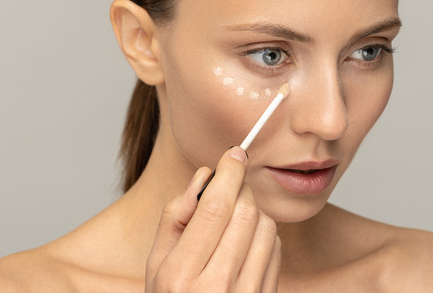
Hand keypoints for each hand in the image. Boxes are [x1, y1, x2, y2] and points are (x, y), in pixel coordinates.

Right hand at [146, 146, 280, 291]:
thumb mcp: (156, 265)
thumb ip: (175, 218)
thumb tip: (203, 176)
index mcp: (180, 276)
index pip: (214, 207)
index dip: (229, 172)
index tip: (234, 153)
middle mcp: (216, 288)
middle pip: (245, 212)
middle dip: (240, 189)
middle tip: (230, 187)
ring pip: (267, 227)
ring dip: (254, 212)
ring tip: (233, 223)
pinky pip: (276, 248)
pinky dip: (264, 235)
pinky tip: (244, 246)